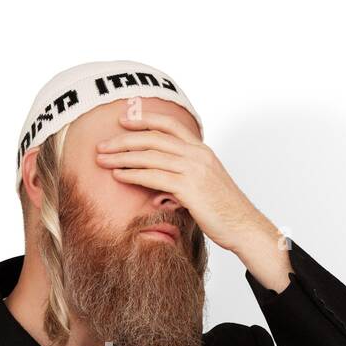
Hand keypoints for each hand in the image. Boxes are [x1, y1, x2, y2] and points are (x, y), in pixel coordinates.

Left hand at [95, 110, 281, 256]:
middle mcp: (197, 155)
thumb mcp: (205, 185)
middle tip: (102, 145)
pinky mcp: (189, 188)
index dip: (145, 119)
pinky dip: (132, 175)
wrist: (244, 226)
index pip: (170, 125)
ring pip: (150, 156)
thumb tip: (161, 188)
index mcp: (202, 150)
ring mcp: (194, 170)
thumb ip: (184, 178)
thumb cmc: (223, 211)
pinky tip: (118, 176)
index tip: (123, 120)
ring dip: (122, 157)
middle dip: (124, 140)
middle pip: (154, 138)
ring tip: (102, 160)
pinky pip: (153, 177)